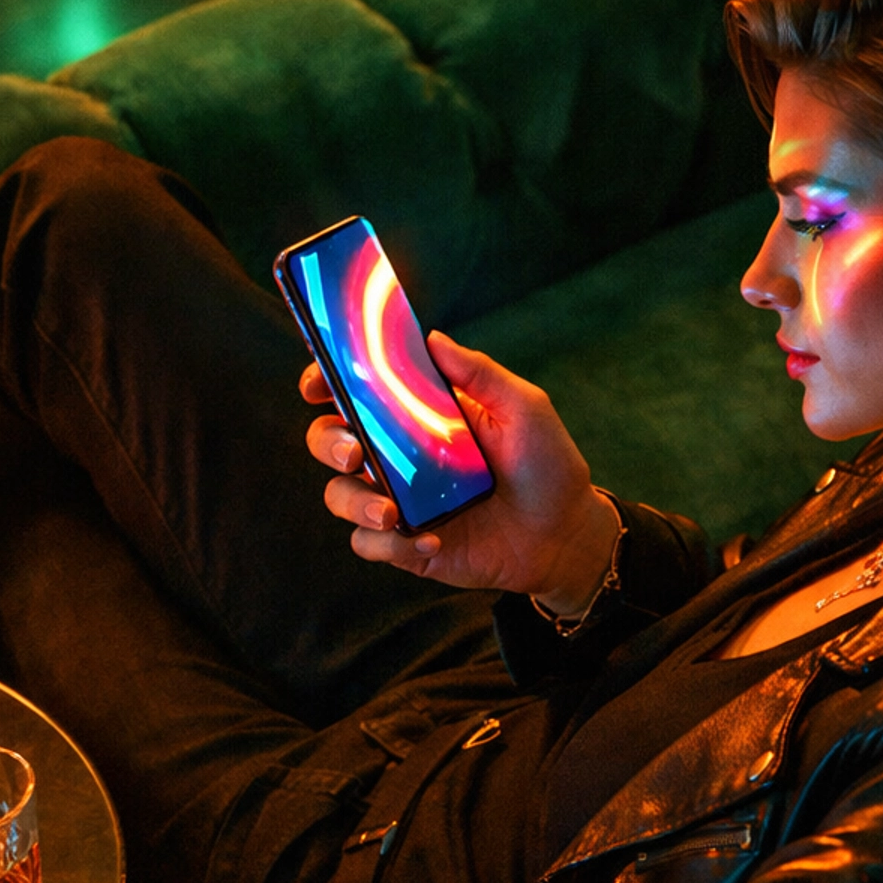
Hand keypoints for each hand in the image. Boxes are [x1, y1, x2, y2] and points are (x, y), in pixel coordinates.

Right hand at [303, 333, 620, 610]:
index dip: (325, 381)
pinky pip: (370, 543)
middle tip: (354, 452)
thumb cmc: (547, 463)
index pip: (355, 390)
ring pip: (338, 496)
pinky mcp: (406, 544)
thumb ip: (480, 373)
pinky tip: (431, 540)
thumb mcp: (523, 407)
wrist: (565, 534)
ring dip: (353, 501)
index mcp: (416, 412)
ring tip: (390, 511)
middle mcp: (397, 454)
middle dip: (326, 442)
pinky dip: (389, 543)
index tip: (317, 383)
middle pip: (328, 440)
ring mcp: (399, 500)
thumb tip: (432, 338)